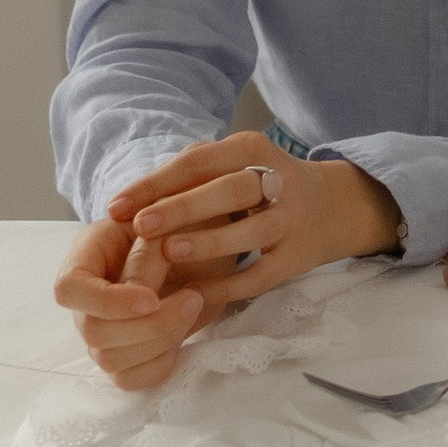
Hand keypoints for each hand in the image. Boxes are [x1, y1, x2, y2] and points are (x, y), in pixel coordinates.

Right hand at [53, 211, 204, 391]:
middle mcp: (84, 302)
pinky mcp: (121, 358)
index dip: (108, 302)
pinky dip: (159, 365)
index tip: (152, 299)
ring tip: (193, 307)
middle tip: (193, 298)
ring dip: (161, 340)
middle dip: (149, 324)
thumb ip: (147, 253)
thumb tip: (140, 291)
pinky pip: (130, 379)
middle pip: (94, 333)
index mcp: (84, 258)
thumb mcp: (162, 223)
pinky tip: (181, 336)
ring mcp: (100, 334)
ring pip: (112, 360)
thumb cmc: (173, 227)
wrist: (192, 244)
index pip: (69, 289)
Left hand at [56, 135, 402, 388]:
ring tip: (170, 253)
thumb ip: (188, 176)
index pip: (199, 161)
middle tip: (141, 226)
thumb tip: (129, 202)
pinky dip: (227, 287)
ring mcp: (291, 221)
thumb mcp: (232, 165)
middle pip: (230, 190)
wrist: (330, 207)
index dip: (156, 184)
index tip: (117, 207)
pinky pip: (259, 276)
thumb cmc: (258, 185)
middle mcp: (277, 180)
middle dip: (183, 208)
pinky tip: (194, 296)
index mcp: (252, 149)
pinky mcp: (297, 258)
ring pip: (250, 232)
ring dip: (208, 243)